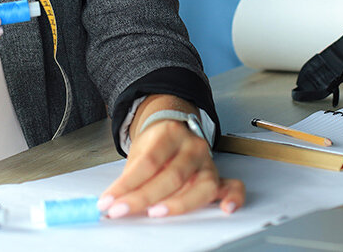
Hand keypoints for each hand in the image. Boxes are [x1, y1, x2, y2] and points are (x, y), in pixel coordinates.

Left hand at [98, 97, 245, 218]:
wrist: (175, 128)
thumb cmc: (156, 145)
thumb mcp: (139, 150)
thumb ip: (130, 176)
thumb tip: (112, 202)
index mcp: (170, 133)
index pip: (148, 162)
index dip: (126, 184)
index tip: (109, 201)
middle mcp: (192, 146)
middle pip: (172, 175)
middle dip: (143, 197)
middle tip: (121, 211)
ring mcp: (208, 162)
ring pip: (201, 185)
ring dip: (178, 204)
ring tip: (156, 214)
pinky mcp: (218, 176)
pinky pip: (233, 185)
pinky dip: (234, 197)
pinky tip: (226, 208)